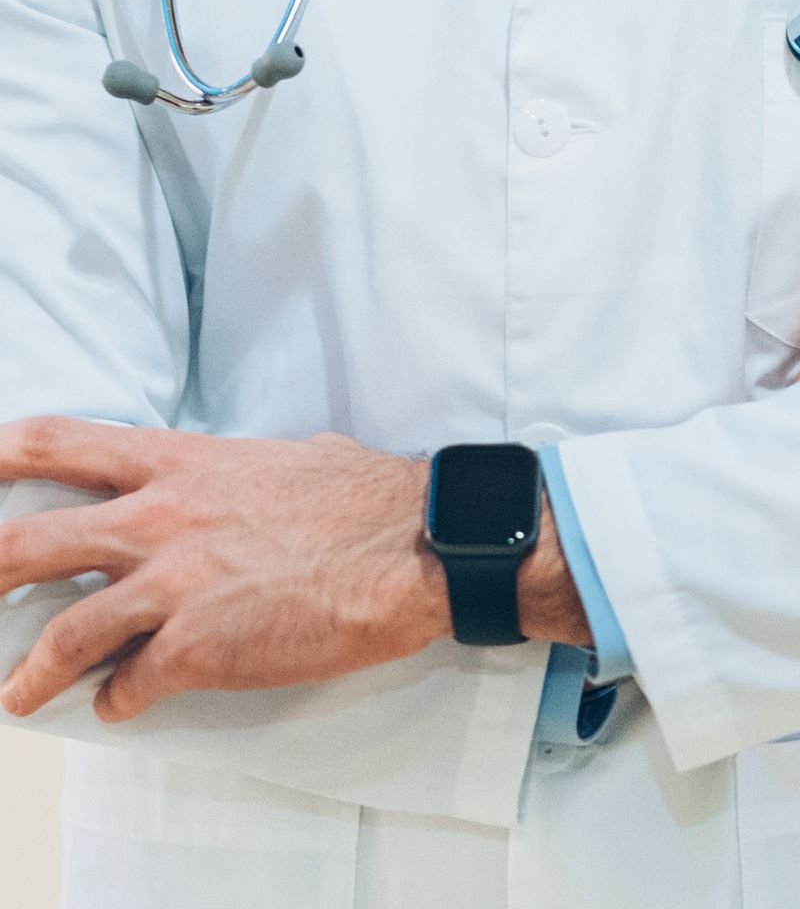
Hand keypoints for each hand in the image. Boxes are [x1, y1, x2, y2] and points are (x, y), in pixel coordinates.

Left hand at [0, 424, 452, 722]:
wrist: (412, 547)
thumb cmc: (364, 498)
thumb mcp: (293, 457)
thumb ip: (251, 468)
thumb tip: (270, 468)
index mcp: (181, 463)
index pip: (60, 443)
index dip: (2, 457)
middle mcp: (160, 518)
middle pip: (28, 544)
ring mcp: (172, 586)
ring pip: (62, 636)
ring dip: (31, 673)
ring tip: (18, 693)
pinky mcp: (195, 650)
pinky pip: (127, 686)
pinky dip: (119, 700)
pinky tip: (124, 703)